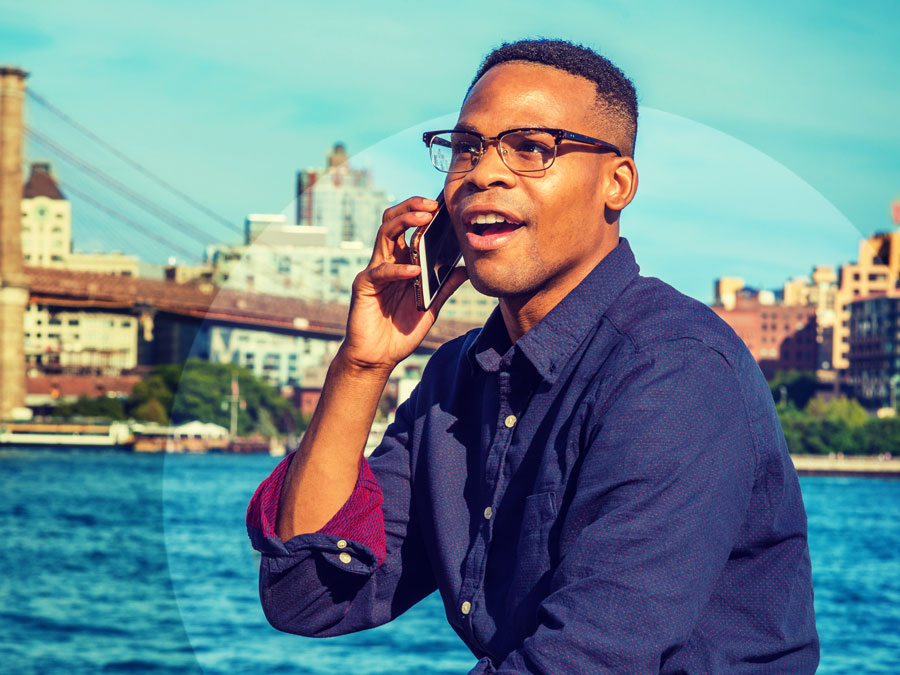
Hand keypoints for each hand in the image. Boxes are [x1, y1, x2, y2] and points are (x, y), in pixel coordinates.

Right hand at [339, 196, 467, 371]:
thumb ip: (444, 287)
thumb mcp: (430, 307)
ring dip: (404, 222)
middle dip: (411, 208)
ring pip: (384, 234)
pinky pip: (381, 271)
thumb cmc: (400, 332)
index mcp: (402, 263)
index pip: (409, 228)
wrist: (378, 357)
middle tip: (432, 205)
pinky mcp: (364, 285)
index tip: (443, 207)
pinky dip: (399, 269)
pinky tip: (414, 271)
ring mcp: (374, 271)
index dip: (422, 214)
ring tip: (423, 218)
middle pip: (393, 222)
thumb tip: (466, 268)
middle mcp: (387, 262)